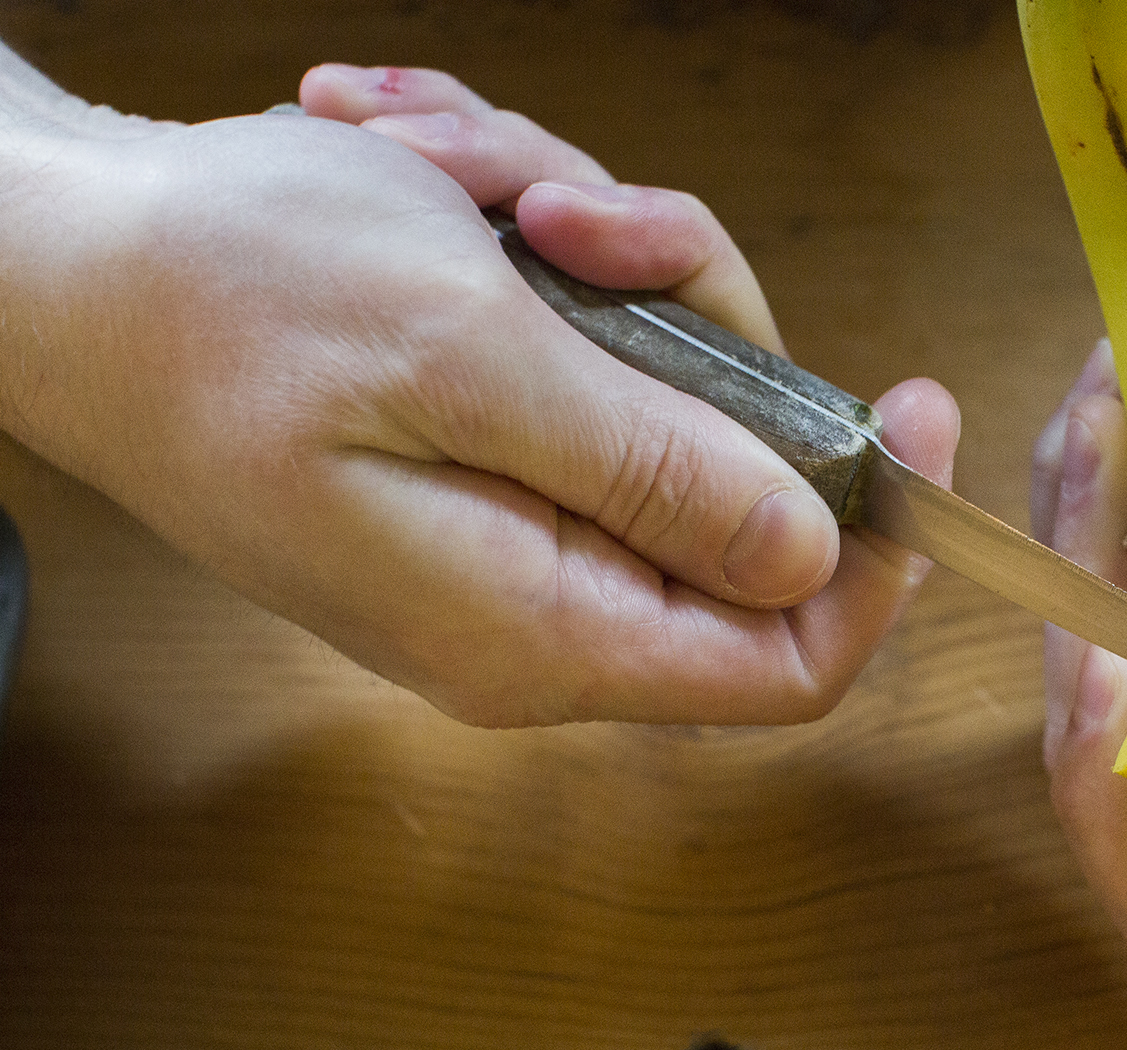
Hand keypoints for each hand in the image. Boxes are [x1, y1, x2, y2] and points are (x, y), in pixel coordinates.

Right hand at [0, 62, 958, 725]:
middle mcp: (538, 601)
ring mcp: (513, 524)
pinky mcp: (491, 453)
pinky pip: (593, 356)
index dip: (876, 558)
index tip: (911, 405)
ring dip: (599, 256)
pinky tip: (441, 183)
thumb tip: (811, 548)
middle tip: (578, 212)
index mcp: (540, 625)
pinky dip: (542, 251)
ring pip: (672, 395)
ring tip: (462, 176)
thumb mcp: (467, 355)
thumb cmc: (222, 297)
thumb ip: (655, 467)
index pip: (786, 665)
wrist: (66, 253)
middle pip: (741, 491)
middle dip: (689, 316)